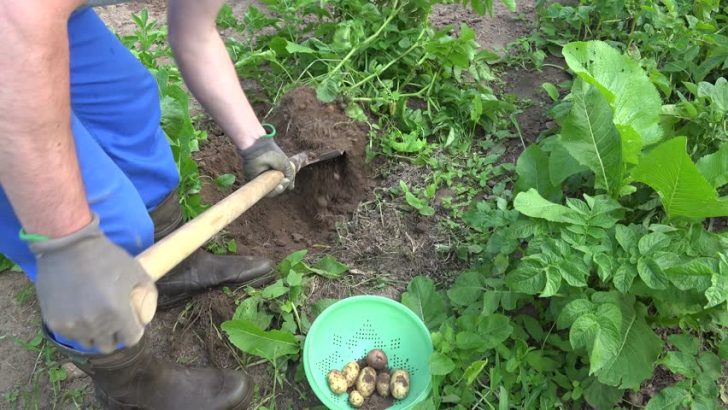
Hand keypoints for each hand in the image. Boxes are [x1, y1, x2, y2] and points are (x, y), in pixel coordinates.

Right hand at [28, 214, 156, 352]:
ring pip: (88, 343)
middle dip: (115, 335)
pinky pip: (70, 335)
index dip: (134, 331)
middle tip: (114, 321)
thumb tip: (148, 313)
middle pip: (109, 345)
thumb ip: (148, 293)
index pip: (131, 339)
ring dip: (95, 334)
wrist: (68, 246)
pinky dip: (77, 328)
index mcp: (117, 313)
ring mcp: (73, 325)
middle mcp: (95, 324)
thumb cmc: (106, 257)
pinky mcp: (55, 322)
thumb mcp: (136, 271)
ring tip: (96, 317)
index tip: (132, 324)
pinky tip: (80, 312)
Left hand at [237, 125, 295, 196]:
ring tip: (280, 185)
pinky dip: (271, 191)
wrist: (259, 150)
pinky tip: (276, 187)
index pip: (282, 179)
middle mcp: (269, 174)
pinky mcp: (255, 181)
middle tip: (285, 182)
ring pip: (271, 190)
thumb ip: (290, 174)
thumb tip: (290, 187)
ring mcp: (262, 178)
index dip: (287, 184)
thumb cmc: (273, 154)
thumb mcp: (286, 164)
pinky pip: (264, 190)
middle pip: (277, 186)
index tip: (291, 187)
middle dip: (283, 186)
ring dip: (278, 190)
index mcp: (276, 169)